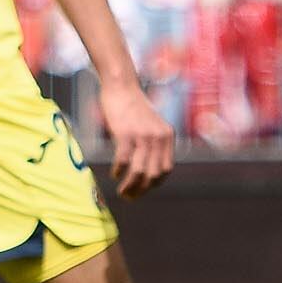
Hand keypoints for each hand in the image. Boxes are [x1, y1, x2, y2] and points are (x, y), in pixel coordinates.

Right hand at [94, 76, 175, 195]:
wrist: (121, 85)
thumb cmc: (132, 105)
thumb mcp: (151, 124)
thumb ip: (153, 143)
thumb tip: (147, 168)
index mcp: (167, 136)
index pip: (166, 169)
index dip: (154, 183)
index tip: (142, 189)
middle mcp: (159, 137)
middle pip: (153, 174)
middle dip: (142, 190)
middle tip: (130, 197)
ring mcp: (143, 135)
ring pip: (139, 171)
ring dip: (130, 186)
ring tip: (122, 192)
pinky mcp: (126, 133)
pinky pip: (123, 160)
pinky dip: (119, 171)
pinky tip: (114, 174)